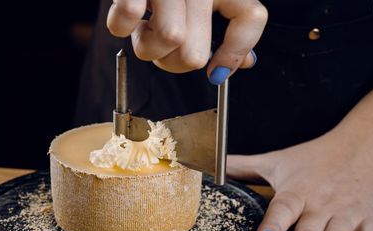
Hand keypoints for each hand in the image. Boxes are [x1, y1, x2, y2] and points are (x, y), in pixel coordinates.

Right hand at [106, 0, 266, 82]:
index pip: (250, 16)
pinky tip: (127, 19)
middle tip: (165, 51)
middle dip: (174, 63)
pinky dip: (121, 26)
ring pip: (170, 39)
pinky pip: (128, 18)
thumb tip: (244, 61)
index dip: (233, 55)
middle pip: (196, 53)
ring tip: (145, 30)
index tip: (216, 72)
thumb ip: (230, 25)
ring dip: (149, 48)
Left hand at [227, 88, 372, 230]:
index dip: (273, 225)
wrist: (365, 146)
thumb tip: (211, 166)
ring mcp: (347, 212)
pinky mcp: (371, 220)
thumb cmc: (315, 158)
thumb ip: (243, 166)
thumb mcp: (277, 160)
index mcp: (296, 191)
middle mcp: (321, 203)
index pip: (283, 209)